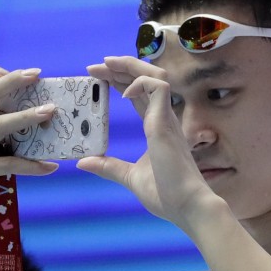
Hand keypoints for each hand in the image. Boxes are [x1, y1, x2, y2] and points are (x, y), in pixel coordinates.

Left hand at [80, 57, 217, 230]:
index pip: (139, 94)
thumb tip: (83, 162)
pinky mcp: (166, 122)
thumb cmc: (166, 194)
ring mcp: (167, 119)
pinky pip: (158, 87)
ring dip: (130, 66)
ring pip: (154, 75)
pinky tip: (123, 92)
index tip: (99, 77)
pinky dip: (140, 83)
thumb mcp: (130, 177)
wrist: (186, 207)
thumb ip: (109, 167)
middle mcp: (164, 118)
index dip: (120, 81)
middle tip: (96, 66)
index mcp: (157, 127)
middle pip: (145, 79)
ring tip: (106, 64)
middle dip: (121, 68)